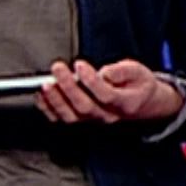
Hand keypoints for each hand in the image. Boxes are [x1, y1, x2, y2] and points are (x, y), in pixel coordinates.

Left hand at [39, 59, 183, 125]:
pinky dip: (48, 109)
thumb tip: (103, 72)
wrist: (143, 104)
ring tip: (47, 84)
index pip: (106, 95)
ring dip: (55, 101)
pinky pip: (62, 119)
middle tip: (58, 69)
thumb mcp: (138, 71)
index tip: (80, 65)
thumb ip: (121, 71)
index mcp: (125, 103)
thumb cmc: (139, 86)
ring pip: (71, 117)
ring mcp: (94, 120)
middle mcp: (108, 115)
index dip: (91, 81)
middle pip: (84, 106)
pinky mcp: (83, 120)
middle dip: (68, 87)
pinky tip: (42, 96)